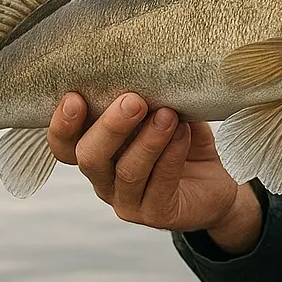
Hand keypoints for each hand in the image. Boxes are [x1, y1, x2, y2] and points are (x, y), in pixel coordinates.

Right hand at [47, 93, 262, 253]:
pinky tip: (184, 134)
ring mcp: (128, 202)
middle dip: (110, 127)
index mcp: (97, 153)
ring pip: (127, 171)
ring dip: (148, 140)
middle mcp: (105, 180)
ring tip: (168, 115)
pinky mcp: (156, 214)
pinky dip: (172, 155)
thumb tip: (146, 66)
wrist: (218, 182)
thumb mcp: (165, 113)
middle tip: (133, 101)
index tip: (74, 97)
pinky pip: (160, 185)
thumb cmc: (183, 140)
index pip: (64, 146)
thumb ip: (149, 97)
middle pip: (90, 158)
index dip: (62, 125)